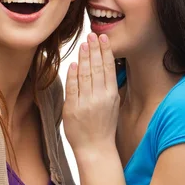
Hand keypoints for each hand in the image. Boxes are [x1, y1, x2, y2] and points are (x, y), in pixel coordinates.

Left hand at [63, 33, 119, 157]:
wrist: (96, 149)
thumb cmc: (104, 127)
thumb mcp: (112, 105)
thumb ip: (107, 87)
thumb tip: (104, 68)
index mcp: (111, 95)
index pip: (108, 69)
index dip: (106, 52)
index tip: (103, 39)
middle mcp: (100, 98)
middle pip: (97, 68)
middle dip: (94, 50)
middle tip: (92, 35)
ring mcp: (86, 103)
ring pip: (85, 75)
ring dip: (84, 57)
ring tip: (84, 44)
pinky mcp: (73, 109)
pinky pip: (72, 87)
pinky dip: (73, 74)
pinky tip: (74, 63)